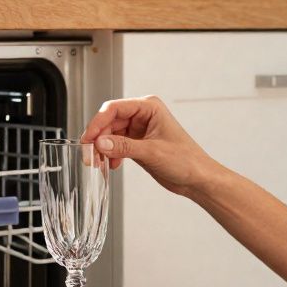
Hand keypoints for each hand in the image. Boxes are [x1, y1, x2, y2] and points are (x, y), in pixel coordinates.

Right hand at [80, 96, 219, 197]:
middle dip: (98, 138)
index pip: (114, 108)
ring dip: (103, 148)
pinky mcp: (137, 144)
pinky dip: (111, 154)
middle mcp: (143, 116)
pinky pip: (116, 145)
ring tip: (99, 162)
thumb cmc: (186, 160)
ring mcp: (139, 130)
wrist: (197, 179)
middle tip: (90, 155)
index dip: (98, 123)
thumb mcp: (152, 153)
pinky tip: (112, 165)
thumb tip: (101, 143)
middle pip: (109, 121)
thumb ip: (124, 146)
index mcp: (149, 107)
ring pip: (110, 134)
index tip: (88, 139)